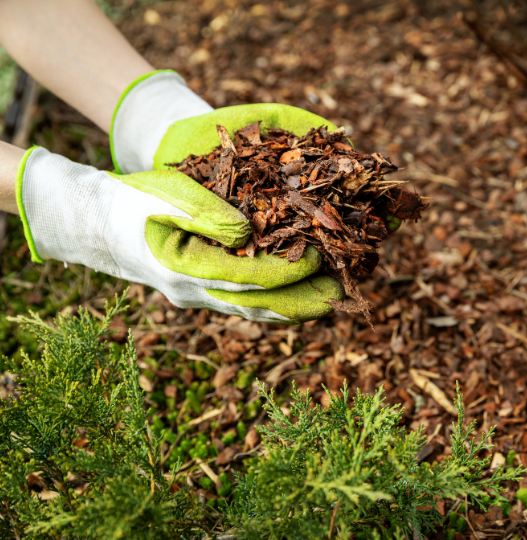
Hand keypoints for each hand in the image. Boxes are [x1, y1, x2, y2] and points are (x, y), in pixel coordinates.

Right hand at [16, 147, 342, 323]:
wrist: (97, 223)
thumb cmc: (134, 200)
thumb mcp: (168, 195)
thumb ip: (206, 214)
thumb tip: (247, 233)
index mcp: (185, 267)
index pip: (249, 277)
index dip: (288, 270)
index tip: (320, 257)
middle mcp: (193, 292)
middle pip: (257, 304)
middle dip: (301, 301)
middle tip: (341, 297)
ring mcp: (196, 297)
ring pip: (252, 309)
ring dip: (292, 306)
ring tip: (330, 300)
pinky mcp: (200, 293)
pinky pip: (243, 304)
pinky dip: (273, 302)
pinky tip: (298, 295)